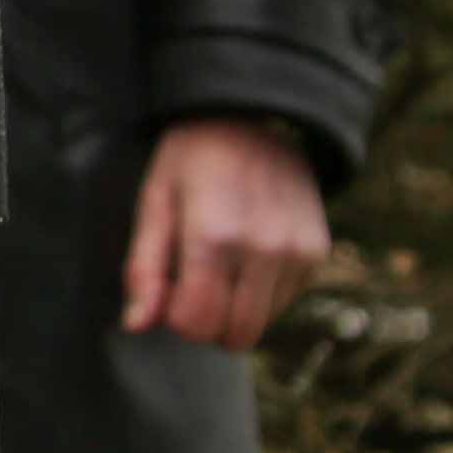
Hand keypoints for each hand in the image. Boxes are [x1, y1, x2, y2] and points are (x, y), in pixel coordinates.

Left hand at [122, 118, 327, 351]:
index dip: (175, 316)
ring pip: (261, 324)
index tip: (168, 289)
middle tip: (191, 282)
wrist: (251, 118)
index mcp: (213, 235)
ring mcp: (296, 252)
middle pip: (235, 334)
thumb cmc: (190, 159)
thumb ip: (143, 267)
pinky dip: (260, 294)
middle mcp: (263, 248)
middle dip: (206, 321)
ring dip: (235, 308)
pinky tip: (246, 254)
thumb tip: (136, 325)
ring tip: (219, 261)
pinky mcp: (316, 253)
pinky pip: (284, 302)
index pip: (198, 322)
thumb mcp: (154, 200)